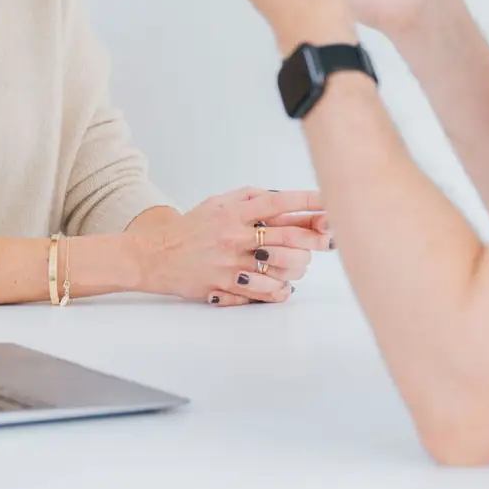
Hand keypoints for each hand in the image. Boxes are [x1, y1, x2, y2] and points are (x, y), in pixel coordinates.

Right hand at [133, 189, 328, 305]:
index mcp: (233, 213)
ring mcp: (230, 263)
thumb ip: (249, 198)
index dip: (308, 202)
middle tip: (330, 239)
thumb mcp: (217, 203)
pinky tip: (284, 286)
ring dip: (298, 266)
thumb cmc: (192, 229)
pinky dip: (280, 290)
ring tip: (300, 264)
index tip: (330, 202)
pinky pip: (263, 291)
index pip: (278, 203)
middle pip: (288, 237)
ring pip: (281, 267)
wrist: (157, 256)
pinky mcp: (225, 286)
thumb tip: (283, 197)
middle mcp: (233, 236)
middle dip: (315, 238)